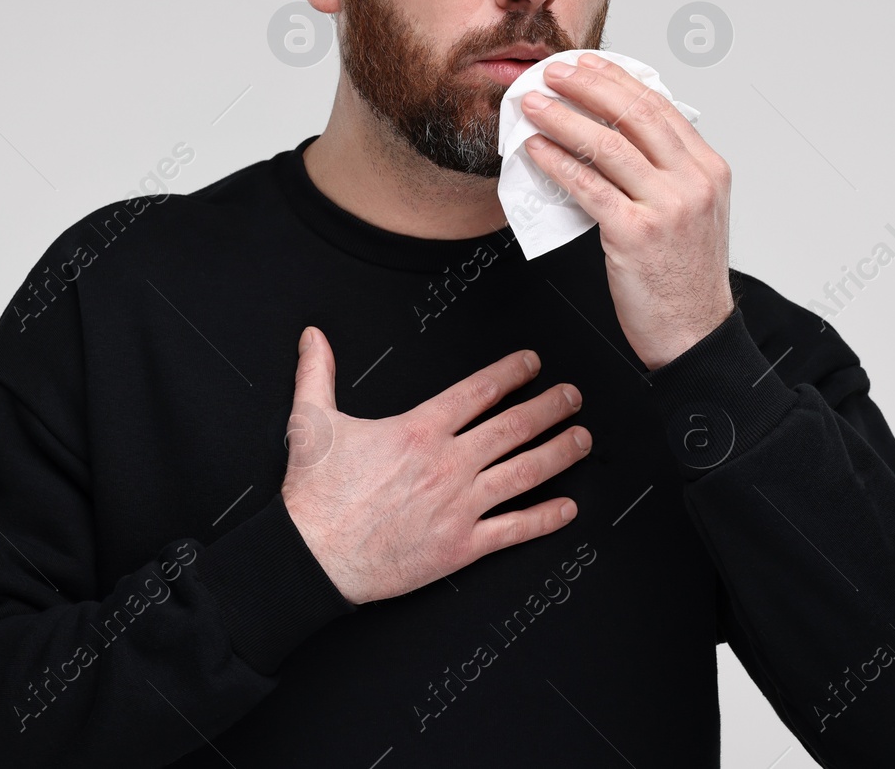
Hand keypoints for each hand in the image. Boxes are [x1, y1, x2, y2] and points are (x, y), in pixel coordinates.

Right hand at [279, 326, 590, 604]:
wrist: (311, 556)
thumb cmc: (314, 495)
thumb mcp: (311, 422)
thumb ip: (318, 373)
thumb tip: (313, 337)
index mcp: (418, 430)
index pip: (478, 392)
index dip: (511, 373)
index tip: (532, 364)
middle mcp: (447, 464)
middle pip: (514, 427)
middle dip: (550, 407)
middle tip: (572, 396)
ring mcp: (459, 506)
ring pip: (525, 472)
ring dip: (560, 453)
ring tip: (583, 439)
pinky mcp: (461, 546)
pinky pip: (514, 529)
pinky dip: (546, 518)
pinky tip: (568, 508)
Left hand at [521, 53, 734, 369]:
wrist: (694, 334)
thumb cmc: (686, 278)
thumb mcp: (692, 213)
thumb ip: (665, 173)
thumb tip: (614, 137)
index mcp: (709, 169)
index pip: (658, 106)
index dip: (616, 79)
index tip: (586, 65)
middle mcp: (693, 181)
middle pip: (632, 114)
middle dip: (586, 86)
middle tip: (552, 73)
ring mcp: (666, 206)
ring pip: (606, 144)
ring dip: (561, 118)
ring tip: (532, 106)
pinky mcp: (635, 233)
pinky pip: (587, 186)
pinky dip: (556, 162)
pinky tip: (535, 151)